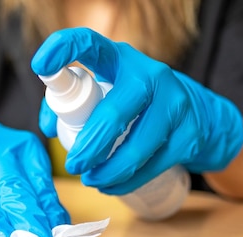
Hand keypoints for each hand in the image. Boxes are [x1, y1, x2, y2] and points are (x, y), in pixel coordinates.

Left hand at [31, 28, 242, 194]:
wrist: (202, 117)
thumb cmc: (138, 105)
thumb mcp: (109, 92)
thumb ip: (73, 103)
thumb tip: (49, 127)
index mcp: (121, 60)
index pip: (91, 44)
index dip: (64, 49)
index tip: (41, 65)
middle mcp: (150, 75)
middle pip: (115, 112)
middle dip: (90, 145)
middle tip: (73, 165)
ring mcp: (175, 104)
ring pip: (137, 147)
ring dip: (109, 171)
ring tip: (91, 180)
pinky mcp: (189, 134)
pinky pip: (153, 165)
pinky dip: (127, 181)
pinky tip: (112, 186)